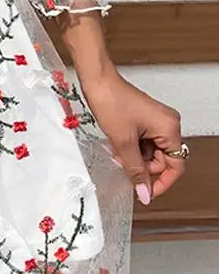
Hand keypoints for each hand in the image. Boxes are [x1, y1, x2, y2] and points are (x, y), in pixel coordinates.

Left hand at [80, 65, 185, 204]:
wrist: (97, 81)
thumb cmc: (111, 102)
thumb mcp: (123, 142)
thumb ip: (135, 170)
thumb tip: (145, 192)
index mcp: (169, 129)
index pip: (176, 166)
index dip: (162, 182)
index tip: (147, 192)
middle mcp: (167, 124)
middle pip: (163, 160)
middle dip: (143, 166)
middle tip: (124, 166)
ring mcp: (156, 121)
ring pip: (150, 152)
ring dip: (134, 157)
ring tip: (117, 152)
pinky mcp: (145, 119)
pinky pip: (143, 141)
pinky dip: (131, 147)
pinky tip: (117, 145)